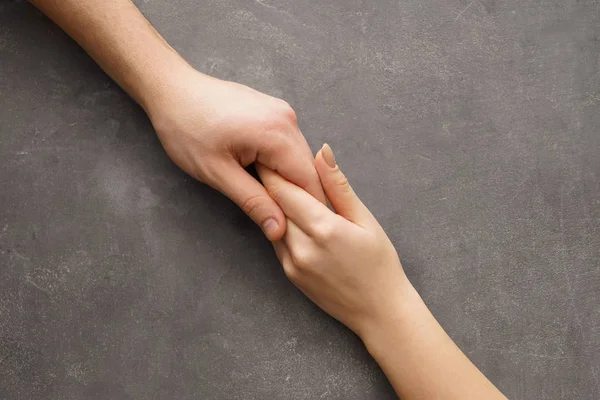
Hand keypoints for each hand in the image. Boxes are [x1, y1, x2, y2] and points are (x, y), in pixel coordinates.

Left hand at [145, 66, 324, 239]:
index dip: (309, 210)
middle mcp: (287, 118)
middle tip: (280, 221)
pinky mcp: (275, 111)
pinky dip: (282, 164)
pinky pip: (289, 144)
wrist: (171, 90)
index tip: (299, 231)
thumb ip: (253, 202)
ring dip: (289, 180)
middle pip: (308, 169)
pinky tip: (262, 175)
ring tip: (268, 198)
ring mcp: (283, 111)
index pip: (310, 180)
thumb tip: (279, 230)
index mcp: (277, 133)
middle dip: (299, 197)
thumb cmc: (186, 128)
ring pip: (299, 158)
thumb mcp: (217, 173)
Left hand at [257, 144, 409, 336]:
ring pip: (273, 222)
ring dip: (273, 203)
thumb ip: (338, 186)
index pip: (284, 190)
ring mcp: (292, 263)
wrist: (379, 312)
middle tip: (264, 159)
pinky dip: (281, 225)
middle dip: (269, 182)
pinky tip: (289, 215)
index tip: (264, 151)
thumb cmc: (380, 263)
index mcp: (323, 228)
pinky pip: (277, 241)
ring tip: (276, 184)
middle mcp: (301, 247)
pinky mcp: (290, 274)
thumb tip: (322, 151)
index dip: (271, 168)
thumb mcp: (365, 220)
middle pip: (274, 204)